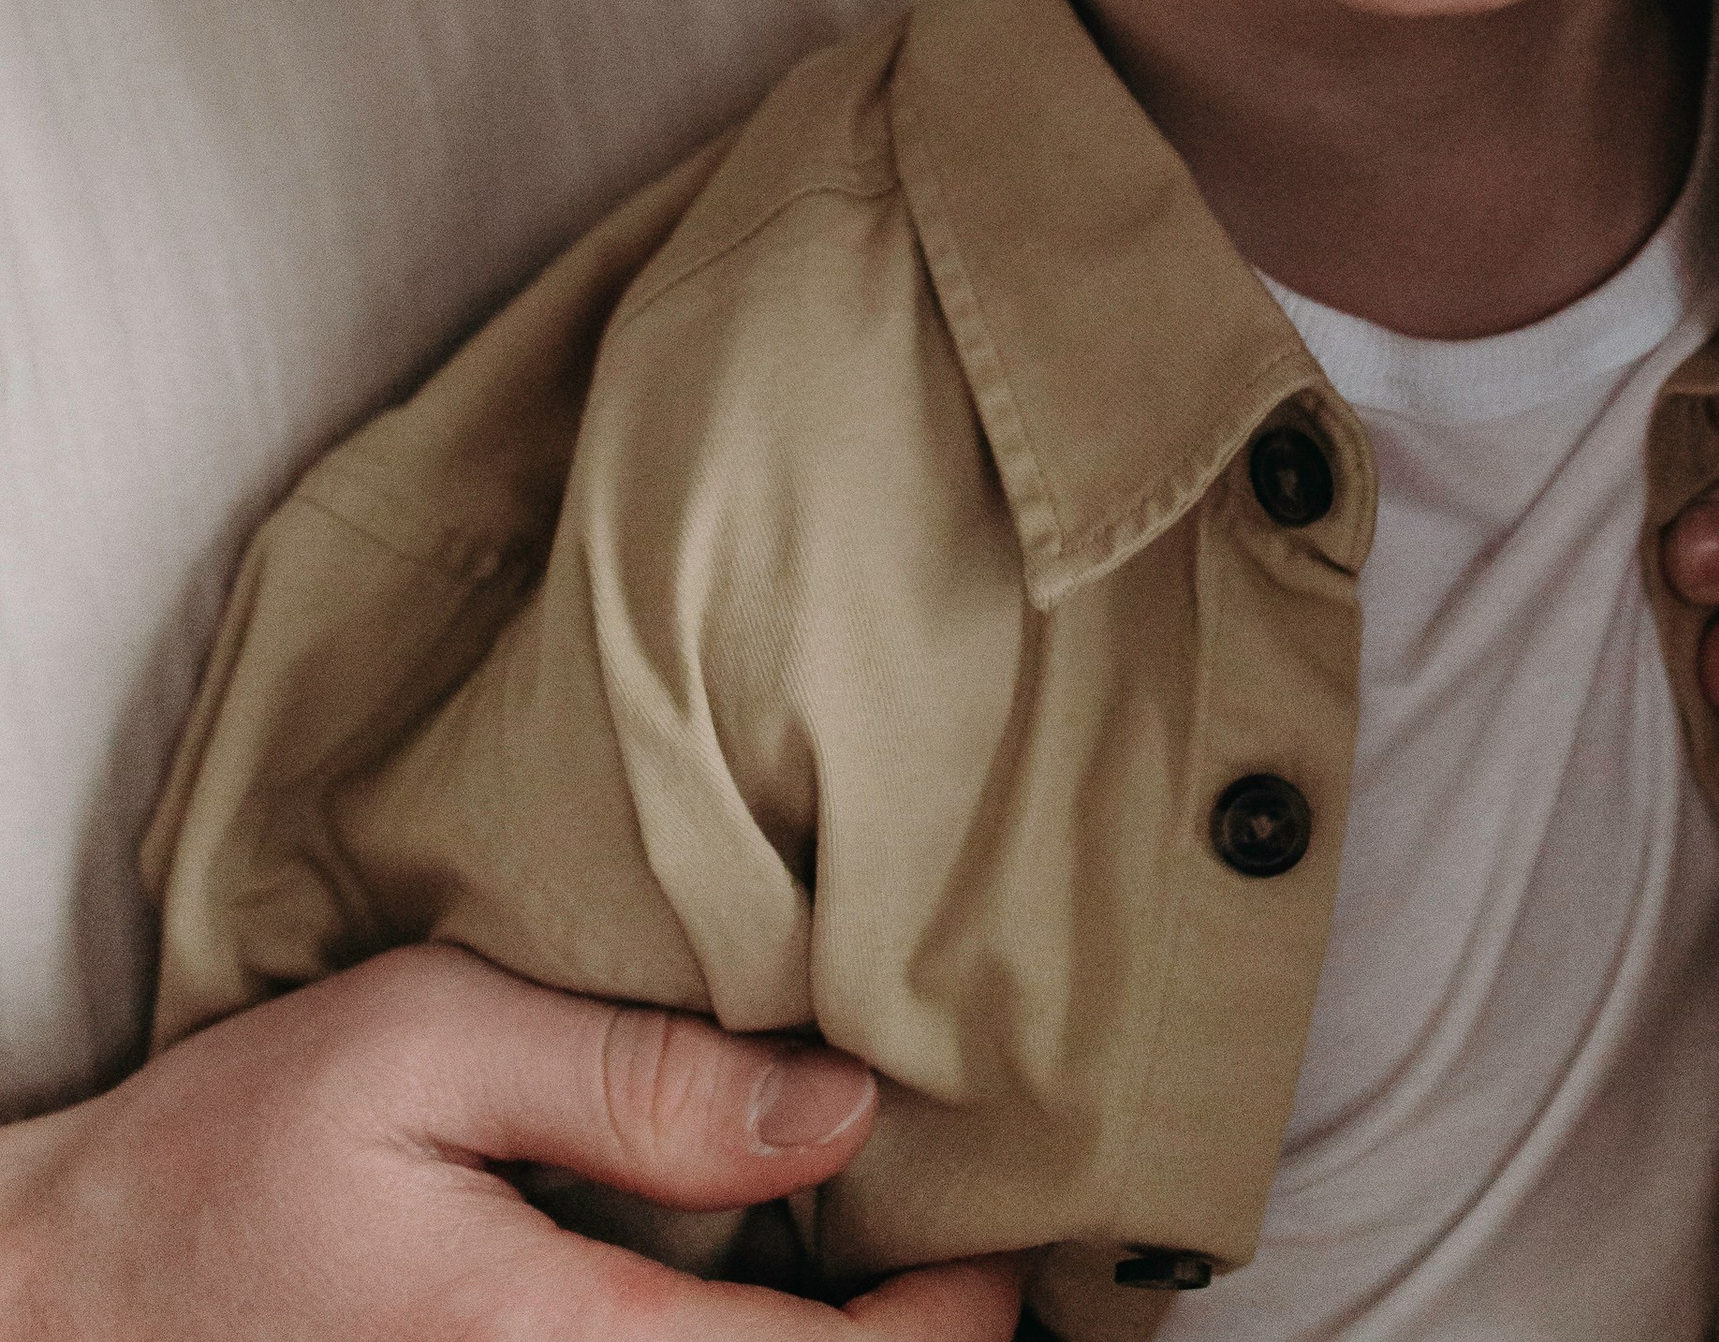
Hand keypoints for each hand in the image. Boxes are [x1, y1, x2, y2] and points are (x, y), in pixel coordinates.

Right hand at [0, 946, 1024, 1339]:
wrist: (69, 1300)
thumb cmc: (233, 1154)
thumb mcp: (425, 1041)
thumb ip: (639, 1078)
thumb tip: (839, 1105)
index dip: (951, 1318)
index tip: (990, 1226)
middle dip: (902, 1340)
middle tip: (948, 1234)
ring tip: (861, 1257)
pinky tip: (745, 1295)